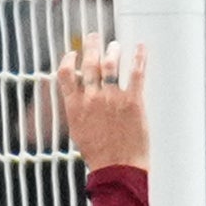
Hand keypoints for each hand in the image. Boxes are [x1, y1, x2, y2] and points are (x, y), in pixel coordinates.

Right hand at [53, 36, 147, 172]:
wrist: (117, 168)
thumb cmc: (98, 154)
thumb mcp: (77, 131)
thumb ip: (76, 108)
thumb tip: (74, 93)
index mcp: (75, 107)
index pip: (65, 74)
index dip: (68, 59)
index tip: (73, 53)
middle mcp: (92, 99)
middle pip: (89, 63)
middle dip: (91, 45)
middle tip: (94, 38)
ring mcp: (113, 98)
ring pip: (110, 63)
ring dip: (112, 50)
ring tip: (114, 46)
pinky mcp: (133, 101)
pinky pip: (136, 72)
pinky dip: (139, 57)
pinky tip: (140, 48)